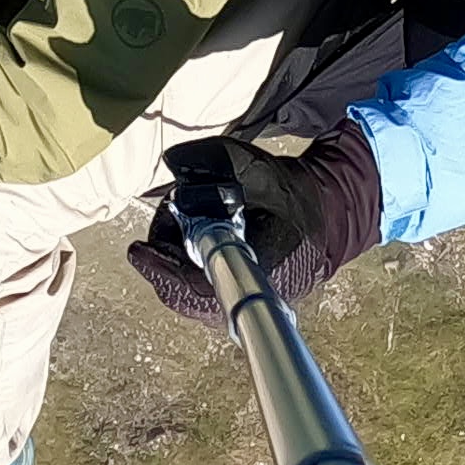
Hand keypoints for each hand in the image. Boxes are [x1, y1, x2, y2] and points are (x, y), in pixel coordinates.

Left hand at [126, 124, 383, 329]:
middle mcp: (245, 298)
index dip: (162, 271)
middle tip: (169, 212)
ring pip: (185, 292)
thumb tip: (174, 161)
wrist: (327, 220)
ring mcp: (238, 303)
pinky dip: (182, 262)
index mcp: (257, 273)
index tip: (137, 250)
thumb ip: (218, 160)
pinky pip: (194, 291)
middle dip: (165, 251)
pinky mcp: (232, 299)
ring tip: (181, 218)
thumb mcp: (260, 169)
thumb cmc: (294, 197)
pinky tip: (187, 235)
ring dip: (173, 255)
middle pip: (182, 290)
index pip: (195, 288)